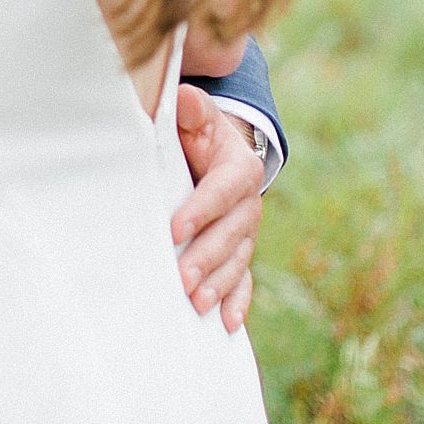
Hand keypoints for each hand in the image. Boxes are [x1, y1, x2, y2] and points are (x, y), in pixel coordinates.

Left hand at [171, 82, 264, 333]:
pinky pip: (244, 281)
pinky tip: (227, 325)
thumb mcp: (198, 118)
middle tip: (182, 279)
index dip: (200, 210)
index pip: (220, 192)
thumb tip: (183, 98)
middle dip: (206, 258)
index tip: (175, 229)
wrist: (222, 154)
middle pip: (229, 235)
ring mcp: (247, 233)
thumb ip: (191, 110)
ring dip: (217, 284)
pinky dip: (237, 303)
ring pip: (236, 262)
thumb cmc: (198, 134)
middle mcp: (248, 205)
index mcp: (238, 170)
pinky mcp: (241, 253)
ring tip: (195, 303)